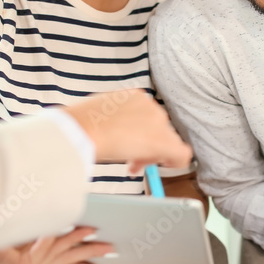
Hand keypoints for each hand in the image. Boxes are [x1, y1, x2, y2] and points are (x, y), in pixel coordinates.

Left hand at [0, 227, 112, 263]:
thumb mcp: (17, 227)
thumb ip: (37, 226)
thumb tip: (60, 213)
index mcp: (28, 260)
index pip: (60, 263)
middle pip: (66, 259)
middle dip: (89, 253)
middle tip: (110, 250)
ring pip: (59, 251)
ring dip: (78, 239)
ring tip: (95, 232)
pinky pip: (43, 245)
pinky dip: (50, 234)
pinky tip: (59, 223)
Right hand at [64, 89, 191, 173]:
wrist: (83, 130)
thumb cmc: (82, 124)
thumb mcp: (100, 113)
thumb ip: (114, 120)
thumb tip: (117, 133)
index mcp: (135, 97)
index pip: (146, 117)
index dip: (139, 134)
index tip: (128, 145)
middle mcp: (150, 106)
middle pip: (159, 130)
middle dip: (145, 147)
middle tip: (131, 161)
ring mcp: (158, 123)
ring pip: (167, 142)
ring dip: (152, 155)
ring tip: (134, 166)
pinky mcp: (163, 142)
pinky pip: (181, 154)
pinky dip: (175, 162)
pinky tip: (165, 167)